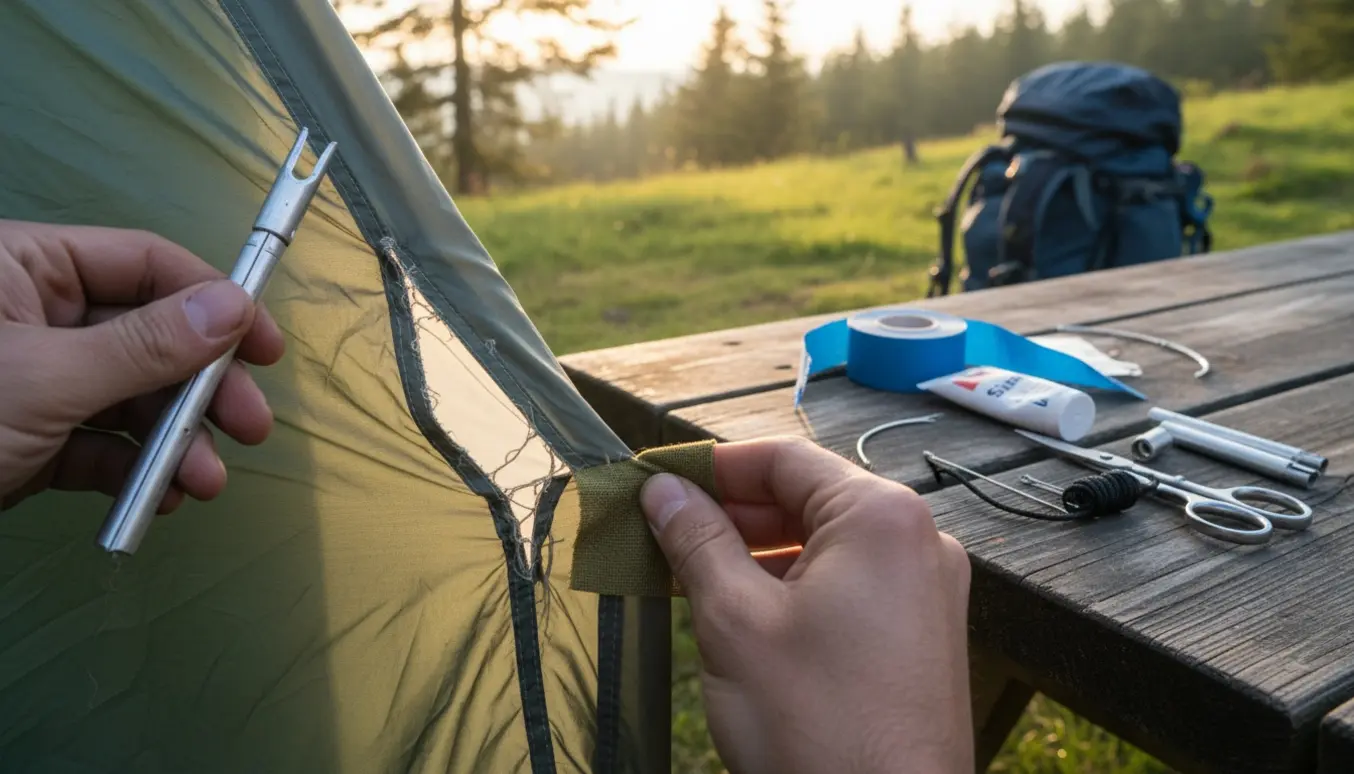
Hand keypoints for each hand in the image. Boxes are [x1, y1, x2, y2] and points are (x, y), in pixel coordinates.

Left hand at [0, 219, 284, 512]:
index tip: (265, 347)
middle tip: (250, 427)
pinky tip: (165, 495)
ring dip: (178, 441)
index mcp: (26, 270)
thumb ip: (144, 345)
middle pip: (150, 337)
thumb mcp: (46, 378)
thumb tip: (232, 308)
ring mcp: (36, 382)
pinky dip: (137, 471)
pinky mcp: (31, 441)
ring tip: (206, 482)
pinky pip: (102, 446)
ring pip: (131, 398)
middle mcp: (36, 318)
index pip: (143, 265)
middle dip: (203, 387)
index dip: (213, 300)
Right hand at [641, 436, 972, 773]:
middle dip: (730, 513)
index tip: (657, 482)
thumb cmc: (816, 724)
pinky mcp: (921, 635)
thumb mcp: (735, 621)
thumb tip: (662, 491)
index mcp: (881, 518)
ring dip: (757, 552)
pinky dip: (794, 586)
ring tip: (690, 575)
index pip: (784, 459)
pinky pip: (849, 584)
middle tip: (663, 533)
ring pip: (826, 544)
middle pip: (808, 497)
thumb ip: (696, 542)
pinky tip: (742, 611)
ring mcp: (926, 590)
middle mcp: (917, 541)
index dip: (712, 467)